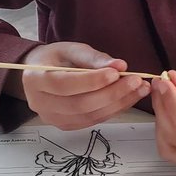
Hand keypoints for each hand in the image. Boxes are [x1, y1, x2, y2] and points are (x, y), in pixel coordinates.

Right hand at [8, 42, 150, 130]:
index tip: (116, 72)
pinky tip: (128, 98)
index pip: (65, 84)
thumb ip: (93, 58)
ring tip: (139, 89)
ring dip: (118, 103)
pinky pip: (93, 120)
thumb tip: (119, 65)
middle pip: (80, 104)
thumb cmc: (54, 59)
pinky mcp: (65, 125)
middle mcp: (40, 103)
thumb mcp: (70, 49)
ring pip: (89, 115)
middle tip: (136, 81)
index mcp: (36, 79)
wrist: (39, 74)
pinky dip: (113, 110)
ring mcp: (52, 118)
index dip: (92, 80)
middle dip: (112, 93)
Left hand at [151, 70, 175, 169]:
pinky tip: (171, 115)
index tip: (165, 83)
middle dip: (163, 107)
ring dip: (161, 119)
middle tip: (160, 85)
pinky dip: (163, 132)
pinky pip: (169, 151)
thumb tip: (173, 80)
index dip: (172, 102)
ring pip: (167, 145)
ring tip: (167, 98)